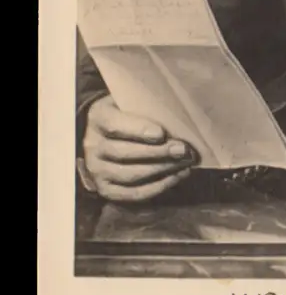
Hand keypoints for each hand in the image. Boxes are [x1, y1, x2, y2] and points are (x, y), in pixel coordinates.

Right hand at [82, 95, 197, 201]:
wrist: (102, 134)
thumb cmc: (125, 112)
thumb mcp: (129, 101)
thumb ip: (145, 106)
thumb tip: (175, 118)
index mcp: (98, 118)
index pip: (115, 125)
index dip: (138, 130)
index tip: (161, 133)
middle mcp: (93, 146)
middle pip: (124, 153)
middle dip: (157, 153)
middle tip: (183, 150)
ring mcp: (97, 170)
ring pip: (130, 175)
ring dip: (161, 170)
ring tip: (184, 163)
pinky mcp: (106, 189)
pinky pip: (133, 193)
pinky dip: (157, 187)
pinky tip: (176, 177)